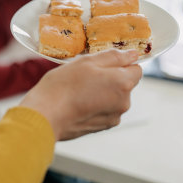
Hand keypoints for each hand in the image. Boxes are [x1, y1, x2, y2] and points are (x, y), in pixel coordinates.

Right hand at [20, 49, 141, 140]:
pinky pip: (105, 109)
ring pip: (113, 96)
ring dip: (102, 91)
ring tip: (79, 90)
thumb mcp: (86, 62)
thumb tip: (132, 55)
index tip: (102, 63)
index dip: (120, 63)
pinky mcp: (103, 127)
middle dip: (109, 77)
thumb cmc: (63, 86)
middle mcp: (124, 102)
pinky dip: (95, 104)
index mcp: (123, 83)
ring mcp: (114, 117)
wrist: (46, 116)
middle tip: (85, 75)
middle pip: (124, 83)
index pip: (136, 68)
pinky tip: (78, 102)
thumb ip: (113, 57)